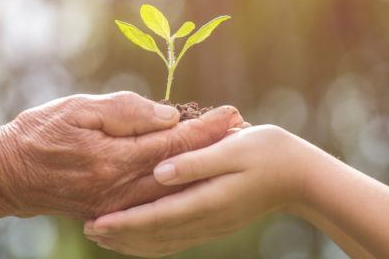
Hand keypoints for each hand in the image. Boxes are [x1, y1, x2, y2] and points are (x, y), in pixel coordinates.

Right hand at [0, 91, 243, 218]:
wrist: (8, 174)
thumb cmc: (41, 132)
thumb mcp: (80, 110)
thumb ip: (126, 113)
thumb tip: (169, 117)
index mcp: (114, 159)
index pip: (172, 143)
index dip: (204, 128)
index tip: (231, 114)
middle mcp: (120, 189)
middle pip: (180, 170)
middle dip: (214, 150)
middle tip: (244, 134)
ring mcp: (117, 205)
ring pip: (173, 190)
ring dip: (204, 171)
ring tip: (229, 153)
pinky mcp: (112, 211)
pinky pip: (155, 206)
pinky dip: (181, 194)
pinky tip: (198, 185)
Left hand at [83, 125, 315, 256]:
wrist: (299, 175)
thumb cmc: (268, 152)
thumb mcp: (233, 147)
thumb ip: (195, 161)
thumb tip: (159, 171)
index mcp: (209, 200)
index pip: (157, 217)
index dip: (124, 222)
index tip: (96, 224)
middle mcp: (207, 219)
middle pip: (155, 236)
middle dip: (121, 236)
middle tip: (89, 230)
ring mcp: (212, 225)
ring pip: (164, 242)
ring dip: (133, 241)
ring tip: (105, 236)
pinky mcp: (215, 222)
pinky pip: (177, 239)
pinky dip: (152, 240)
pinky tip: (140, 235)